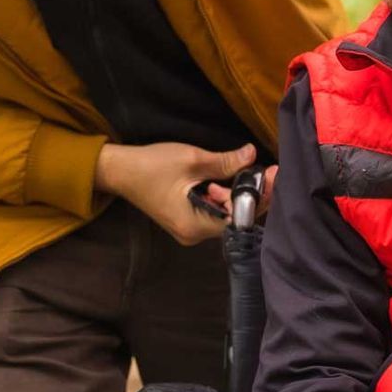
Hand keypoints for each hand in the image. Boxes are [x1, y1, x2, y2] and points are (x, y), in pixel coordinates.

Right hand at [93, 141, 256, 244]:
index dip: (258, 197)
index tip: (271, 174)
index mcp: (196, 225)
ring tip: (233, 172)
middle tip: (263, 170)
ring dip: (234, 194)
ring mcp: (189, 230)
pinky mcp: (186, 222)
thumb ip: (226, 162)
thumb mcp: (192, 160)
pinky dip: (221, 197)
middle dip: (249, 194)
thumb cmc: (151, 166)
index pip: (239, 217)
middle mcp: (194, 235)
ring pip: (224, 215)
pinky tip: (218, 181)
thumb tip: (252, 156)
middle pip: (234, 218)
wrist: (120, 171)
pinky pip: (213, 212)